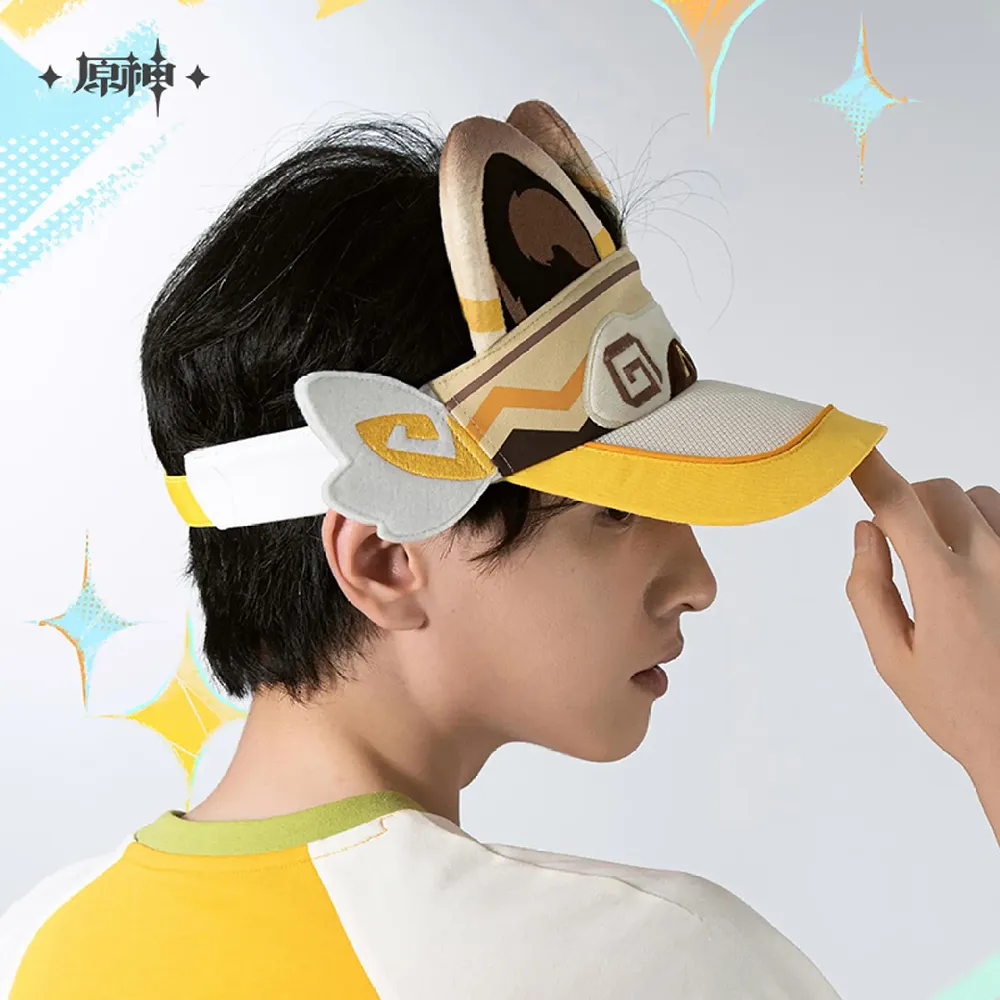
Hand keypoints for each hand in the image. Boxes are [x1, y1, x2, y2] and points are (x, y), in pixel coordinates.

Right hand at [847, 448, 999, 784]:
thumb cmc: (958, 709)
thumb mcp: (892, 658)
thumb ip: (869, 589)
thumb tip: (866, 533)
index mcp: (944, 585)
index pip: (896, 504)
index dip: (868, 470)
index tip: (851, 449)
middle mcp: (992, 562)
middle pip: (938, 490)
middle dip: (909, 503)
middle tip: (899, 540)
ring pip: (980, 497)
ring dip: (952, 512)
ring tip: (947, 558)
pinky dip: (987, 526)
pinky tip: (981, 565)